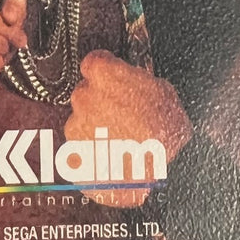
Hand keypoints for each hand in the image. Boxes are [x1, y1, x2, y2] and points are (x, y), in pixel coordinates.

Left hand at [66, 51, 191, 206]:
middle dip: (101, 101)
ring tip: (122, 140)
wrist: (162, 177)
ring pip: (83, 120)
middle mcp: (84, 97)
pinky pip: (80, 147)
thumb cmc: (166, 131)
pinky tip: (113, 156)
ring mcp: (76, 127)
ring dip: (97, 126)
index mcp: (104, 74)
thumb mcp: (162, 90)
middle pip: (87, 92)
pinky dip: (93, 150)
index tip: (112, 77)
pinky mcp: (73, 154)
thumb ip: (137, 80)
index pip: (93, 62)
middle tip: (124, 115)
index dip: (105, 70)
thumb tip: (132, 81)